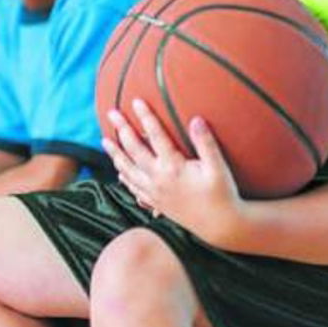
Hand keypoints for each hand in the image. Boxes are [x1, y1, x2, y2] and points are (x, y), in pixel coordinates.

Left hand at [101, 100, 244, 246]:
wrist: (220, 225)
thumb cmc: (222, 193)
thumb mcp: (218, 167)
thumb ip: (206, 143)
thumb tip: (196, 119)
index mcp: (174, 168)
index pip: (156, 136)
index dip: (146, 117)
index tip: (136, 101)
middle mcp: (159, 179)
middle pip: (134, 150)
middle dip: (122, 130)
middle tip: (111, 113)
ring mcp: (155, 192)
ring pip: (128, 170)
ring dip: (115, 154)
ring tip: (105, 140)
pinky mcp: (156, 203)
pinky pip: (134, 188)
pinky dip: (124, 178)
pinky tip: (120, 172)